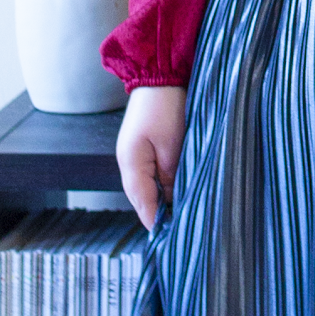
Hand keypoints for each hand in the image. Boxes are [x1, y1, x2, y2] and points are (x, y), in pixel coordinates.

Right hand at [117, 84, 186, 230]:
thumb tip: (171, 204)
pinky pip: (154, 176)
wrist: (160, 74)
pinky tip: (181, 192)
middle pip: (144, 200)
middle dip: (162, 215)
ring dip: (165, 201)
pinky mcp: (146, 149)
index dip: (158, 223)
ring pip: (150, 189)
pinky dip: (166, 186)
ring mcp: (135, 156)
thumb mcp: (173, 146)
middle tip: (184, 232)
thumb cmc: (167, 106)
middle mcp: (129, 164)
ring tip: (185, 217)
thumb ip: (171, 177)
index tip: (173, 240)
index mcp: (131, 164)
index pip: (144, 205)